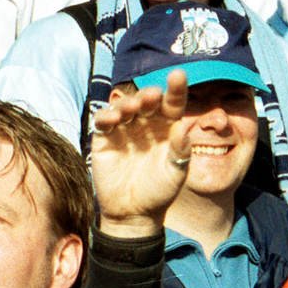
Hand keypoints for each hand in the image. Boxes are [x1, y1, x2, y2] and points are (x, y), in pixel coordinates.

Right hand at [89, 71, 192, 237]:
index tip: (179, 75)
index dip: (176, 89)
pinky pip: (103, 122)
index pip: (173, 104)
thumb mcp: (176, 172)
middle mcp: (147, 125)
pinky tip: (112, 118)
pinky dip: (106, 116)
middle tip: (152, 96)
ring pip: (124, 107)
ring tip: (130, 108)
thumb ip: (180, 151)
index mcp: (168, 128)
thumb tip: (184, 128)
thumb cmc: (160, 190)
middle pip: (147, 102)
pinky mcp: (105, 139)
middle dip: (148, 96)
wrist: (135, 212)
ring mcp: (125, 130)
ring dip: (127, 103)